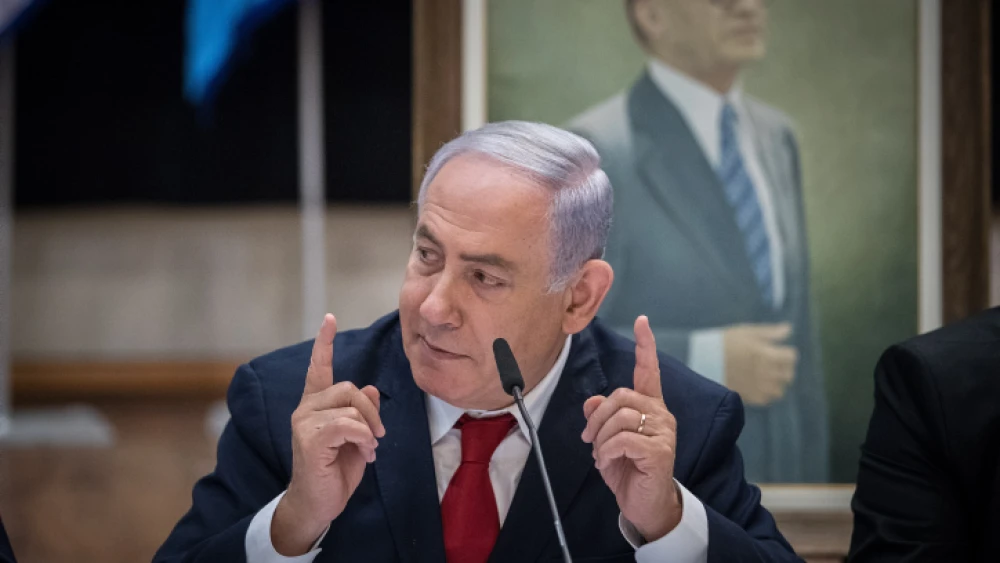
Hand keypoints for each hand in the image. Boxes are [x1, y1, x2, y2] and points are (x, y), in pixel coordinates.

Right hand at [271, 314, 385, 555]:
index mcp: (315, 405)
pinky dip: (365, 438)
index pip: (319, 368)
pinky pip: (349, 424)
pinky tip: (365, 454)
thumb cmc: (336, 472)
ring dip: (370, 429)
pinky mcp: (311, 438)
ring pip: (351, 406)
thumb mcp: (357, 438)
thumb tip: (370, 388)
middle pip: (349, 387)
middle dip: (371, 411)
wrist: (318, 505)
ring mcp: (305, 422)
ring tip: (369, 451)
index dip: (324, 343)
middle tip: (378, 436)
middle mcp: (306, 409)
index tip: (329, 318)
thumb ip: (362, 413)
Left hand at [581, 315, 680, 541]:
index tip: (642, 321)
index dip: (645, 346)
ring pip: (620, 418)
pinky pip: (622, 440)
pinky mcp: (659, 452)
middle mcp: (661, 415)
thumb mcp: (607, 441)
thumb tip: (591, 401)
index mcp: (651, 407)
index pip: (649, 371)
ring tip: (602, 456)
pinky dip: (606, 452)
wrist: (645, 505)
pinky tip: (608, 464)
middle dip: (597, 418)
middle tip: (590, 440)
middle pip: (621, 396)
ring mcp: (663, 433)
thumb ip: (601, 418)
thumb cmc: (628, 470)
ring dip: (600, 439)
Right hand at [722, 323, 796, 405]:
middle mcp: (768, 372)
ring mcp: (760, 387)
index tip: (778, 351)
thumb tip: (789, 330)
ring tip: (766, 377)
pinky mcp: (751, 398)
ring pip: (780, 390)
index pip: (791, 357)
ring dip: (776, 383)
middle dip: (784, 368)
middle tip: (773, 364)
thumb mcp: (748, 332)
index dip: (786, 353)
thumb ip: (770, 333)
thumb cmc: (726, 342)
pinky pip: (767, 399)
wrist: (704, 361)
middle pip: (788, 374)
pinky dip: (766, 393)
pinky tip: (757, 386)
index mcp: (769, 354)